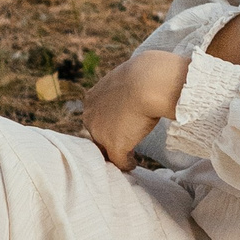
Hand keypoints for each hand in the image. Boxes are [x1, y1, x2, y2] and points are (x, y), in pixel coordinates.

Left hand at [84, 51, 187, 169]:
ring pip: (105, 148)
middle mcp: (90, 115)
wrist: (149, 82)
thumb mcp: (130, 77)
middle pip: (97, 133)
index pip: (97, 116)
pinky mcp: (114, 145)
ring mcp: (100, 132)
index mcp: (92, 98)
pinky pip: (119, 161)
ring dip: (115, 153)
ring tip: (127, 157)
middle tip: (123, 144)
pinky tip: (134, 164)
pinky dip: (126, 164)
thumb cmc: (147, 74)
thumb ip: (127, 87)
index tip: (120, 127)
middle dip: (108, 138)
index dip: (108, 123)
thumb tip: (139, 86)